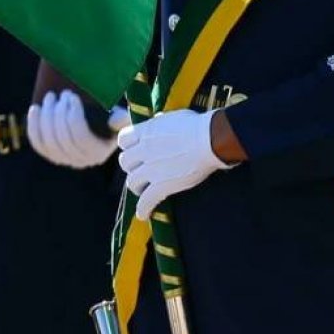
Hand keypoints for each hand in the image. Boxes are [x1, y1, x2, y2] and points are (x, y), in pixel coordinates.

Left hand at [27, 89, 117, 168]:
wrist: (93, 125)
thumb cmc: (107, 118)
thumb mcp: (118, 118)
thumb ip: (119, 119)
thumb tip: (117, 121)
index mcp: (98, 153)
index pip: (81, 137)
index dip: (73, 115)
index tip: (71, 96)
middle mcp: (81, 161)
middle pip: (62, 138)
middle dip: (59, 112)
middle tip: (62, 94)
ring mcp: (64, 160)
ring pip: (48, 141)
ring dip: (46, 116)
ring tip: (51, 97)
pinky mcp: (50, 154)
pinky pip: (38, 143)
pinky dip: (33, 126)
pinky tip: (35, 109)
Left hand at [117, 110, 233, 219]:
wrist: (210, 141)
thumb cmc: (197, 125)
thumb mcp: (173, 117)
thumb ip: (160, 122)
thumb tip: (156, 121)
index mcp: (145, 132)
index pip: (123, 140)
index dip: (127, 146)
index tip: (134, 150)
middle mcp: (144, 150)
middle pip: (125, 161)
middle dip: (131, 166)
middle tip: (140, 170)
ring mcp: (151, 168)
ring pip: (131, 181)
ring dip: (136, 186)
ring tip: (143, 190)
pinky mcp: (161, 185)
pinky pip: (146, 200)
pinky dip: (143, 209)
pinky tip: (143, 215)